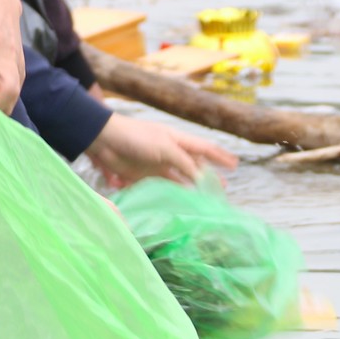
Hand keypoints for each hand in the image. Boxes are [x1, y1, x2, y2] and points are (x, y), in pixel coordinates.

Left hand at [86, 113, 237, 185]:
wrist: (104, 140)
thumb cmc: (136, 137)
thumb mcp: (164, 147)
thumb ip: (184, 163)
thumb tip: (202, 178)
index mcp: (177, 140)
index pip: (204, 148)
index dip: (220, 156)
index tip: (235, 165)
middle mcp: (170, 152)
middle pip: (194, 165)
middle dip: (209, 176)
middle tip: (223, 188)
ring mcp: (157, 164)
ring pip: (181, 178)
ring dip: (193, 188)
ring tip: (206, 198)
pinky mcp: (144, 175)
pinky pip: (164, 186)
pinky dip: (174, 193)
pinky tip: (182, 201)